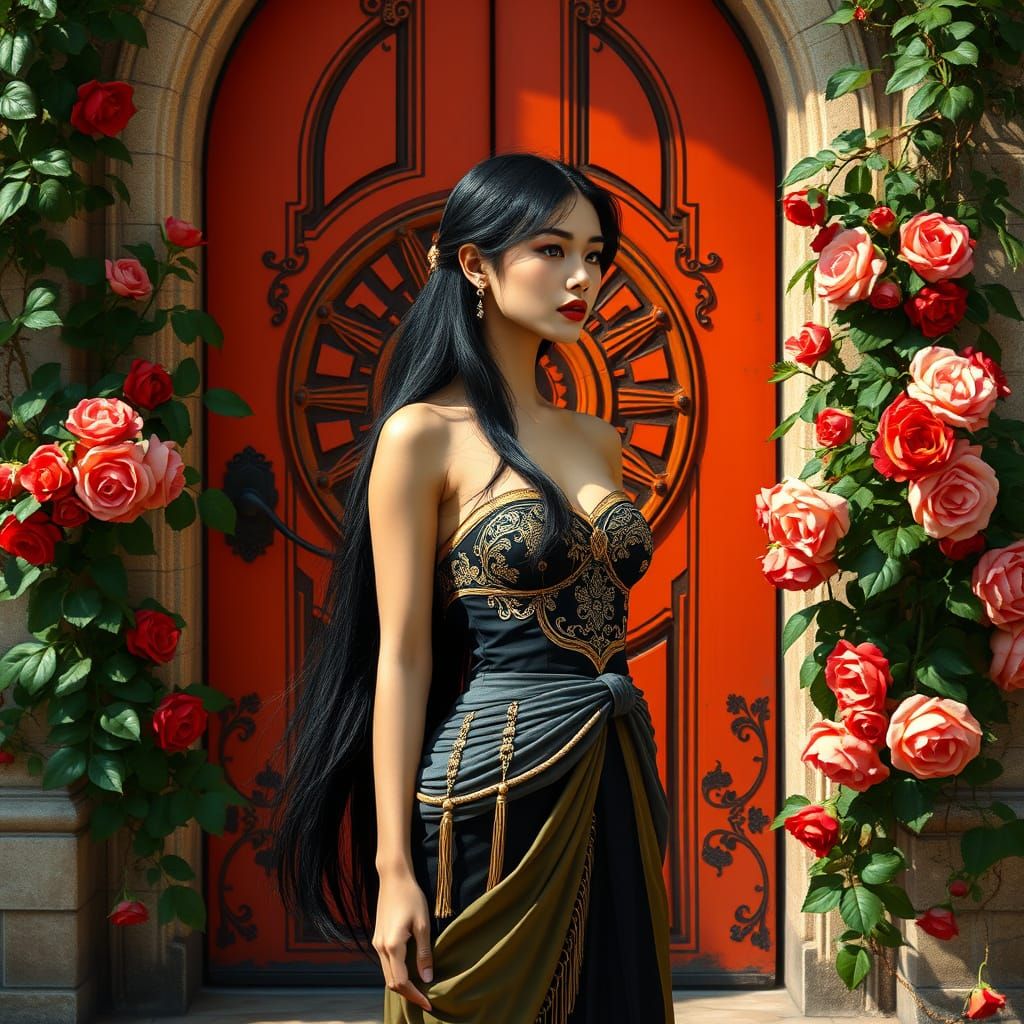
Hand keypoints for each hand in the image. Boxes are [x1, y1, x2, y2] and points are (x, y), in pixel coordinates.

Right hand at [373, 869, 433, 1011]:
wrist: (393, 878)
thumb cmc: (411, 897)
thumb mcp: (422, 924)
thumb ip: (424, 953)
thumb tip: (427, 978)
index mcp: (392, 946)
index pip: (401, 982)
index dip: (415, 995)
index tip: (429, 1003)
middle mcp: (380, 948)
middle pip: (391, 982)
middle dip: (408, 994)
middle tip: (426, 999)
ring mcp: (377, 943)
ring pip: (387, 974)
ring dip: (402, 984)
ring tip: (420, 988)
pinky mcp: (378, 937)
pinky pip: (386, 963)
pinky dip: (397, 973)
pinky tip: (410, 971)